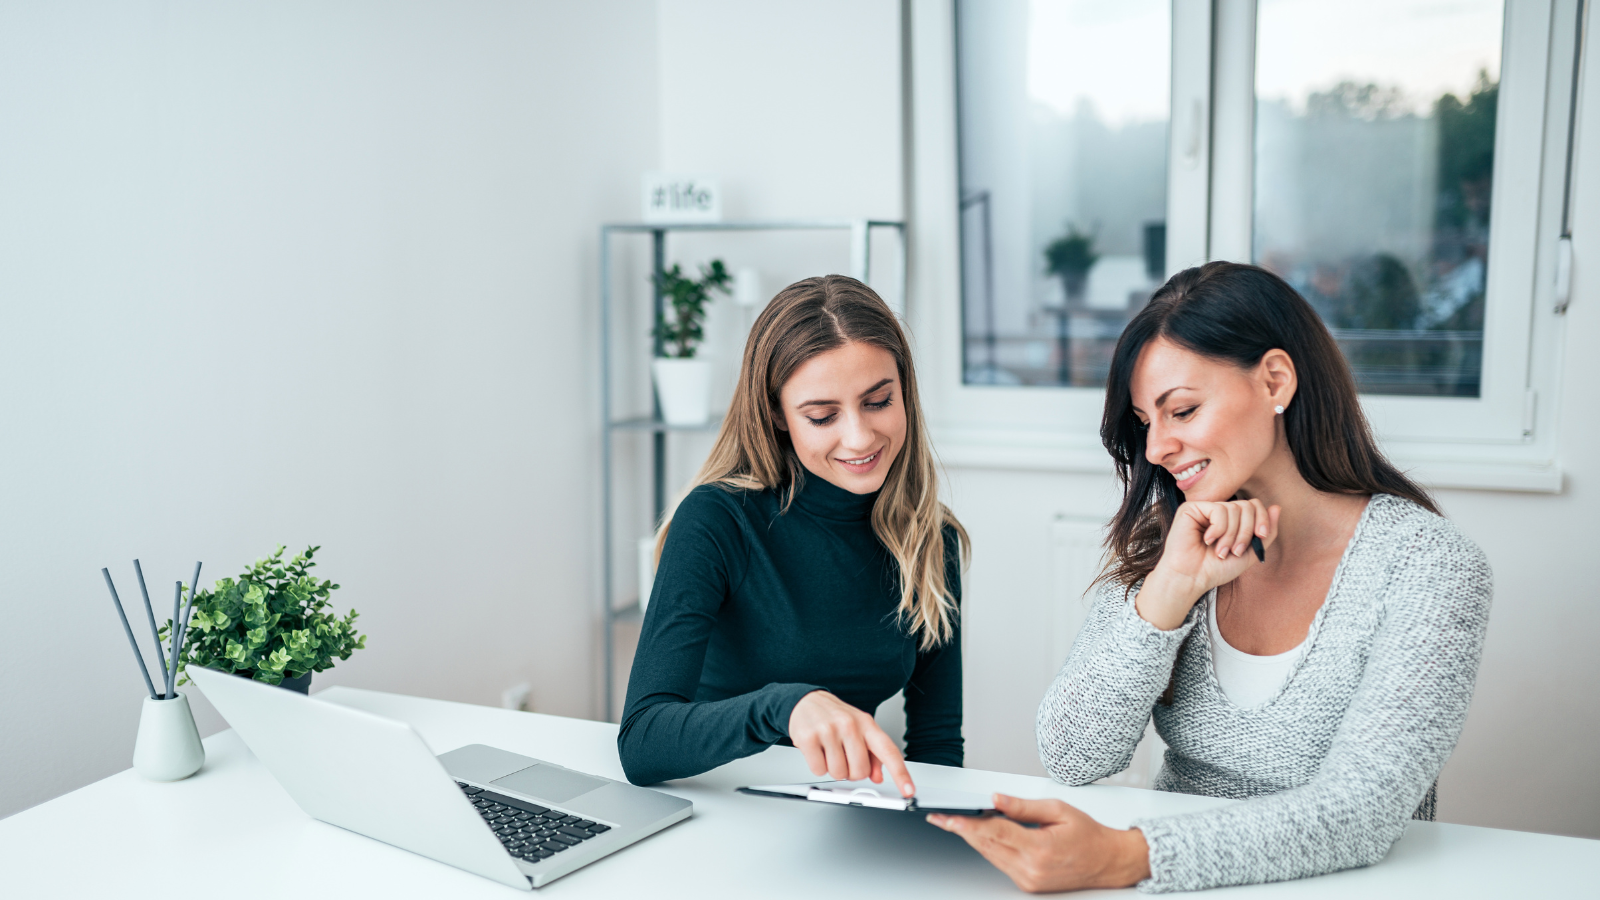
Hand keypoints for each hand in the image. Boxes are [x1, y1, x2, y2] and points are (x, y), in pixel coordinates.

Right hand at [787, 690, 913, 797]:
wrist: (807, 701)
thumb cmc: (836, 717)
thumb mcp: (860, 729)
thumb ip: (873, 754)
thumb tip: (878, 777)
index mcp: (867, 724)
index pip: (888, 751)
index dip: (900, 773)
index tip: (908, 790)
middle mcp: (850, 725)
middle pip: (860, 771)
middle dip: (852, 772)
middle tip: (844, 757)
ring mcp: (829, 730)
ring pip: (839, 773)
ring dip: (834, 769)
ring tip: (829, 751)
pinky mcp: (809, 738)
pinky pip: (819, 770)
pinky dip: (818, 766)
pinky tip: (818, 751)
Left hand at [927, 794, 1150, 892]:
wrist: (1108, 862)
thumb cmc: (1088, 835)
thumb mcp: (1058, 810)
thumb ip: (1023, 807)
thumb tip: (996, 800)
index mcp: (1040, 848)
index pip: (995, 833)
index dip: (968, 825)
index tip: (949, 819)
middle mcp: (1031, 868)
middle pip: (987, 845)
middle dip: (963, 830)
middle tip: (942, 817)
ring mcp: (1028, 880)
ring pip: (990, 855)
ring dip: (974, 838)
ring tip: (959, 821)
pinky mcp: (1027, 884)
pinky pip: (1000, 863)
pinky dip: (991, 847)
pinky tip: (984, 834)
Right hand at [1138, 498, 1279, 629]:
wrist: (1192, 579)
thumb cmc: (1216, 569)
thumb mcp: (1250, 552)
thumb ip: (1266, 532)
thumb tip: (1277, 507)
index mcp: (1231, 520)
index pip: (1254, 506)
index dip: (1262, 519)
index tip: (1260, 537)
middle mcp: (1218, 511)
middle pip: (1247, 505)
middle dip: (1246, 531)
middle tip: (1236, 551)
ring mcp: (1204, 509)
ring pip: (1234, 508)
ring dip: (1231, 535)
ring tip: (1220, 551)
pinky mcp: (1191, 508)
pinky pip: (1218, 509)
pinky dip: (1218, 529)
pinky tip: (1206, 540)